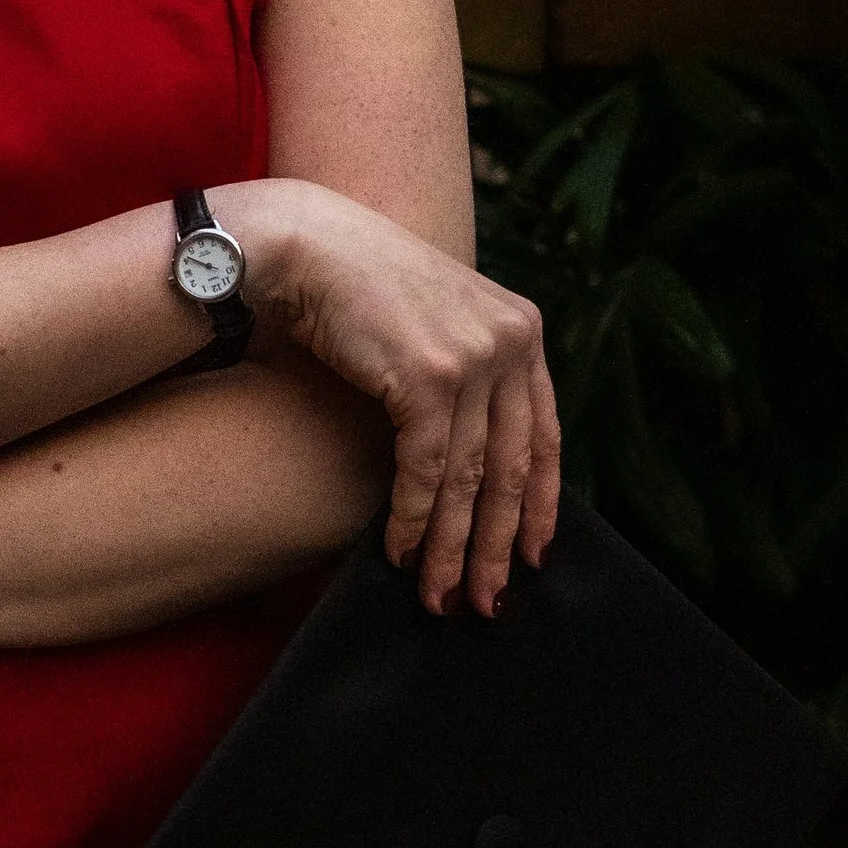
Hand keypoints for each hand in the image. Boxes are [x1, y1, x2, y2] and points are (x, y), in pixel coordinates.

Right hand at [251, 184, 558, 619]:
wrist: (303, 246)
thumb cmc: (355, 288)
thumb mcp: (434, 324)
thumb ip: (467, 373)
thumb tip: (473, 459)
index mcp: (521, 328)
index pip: (543, 434)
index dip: (540, 504)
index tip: (533, 556)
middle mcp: (510, 341)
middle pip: (512, 466)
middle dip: (497, 544)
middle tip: (487, 600)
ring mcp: (474, 358)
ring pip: (470, 479)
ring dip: (450, 546)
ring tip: (438, 595)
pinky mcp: (430, 378)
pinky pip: (426, 470)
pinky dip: (412, 518)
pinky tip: (399, 551)